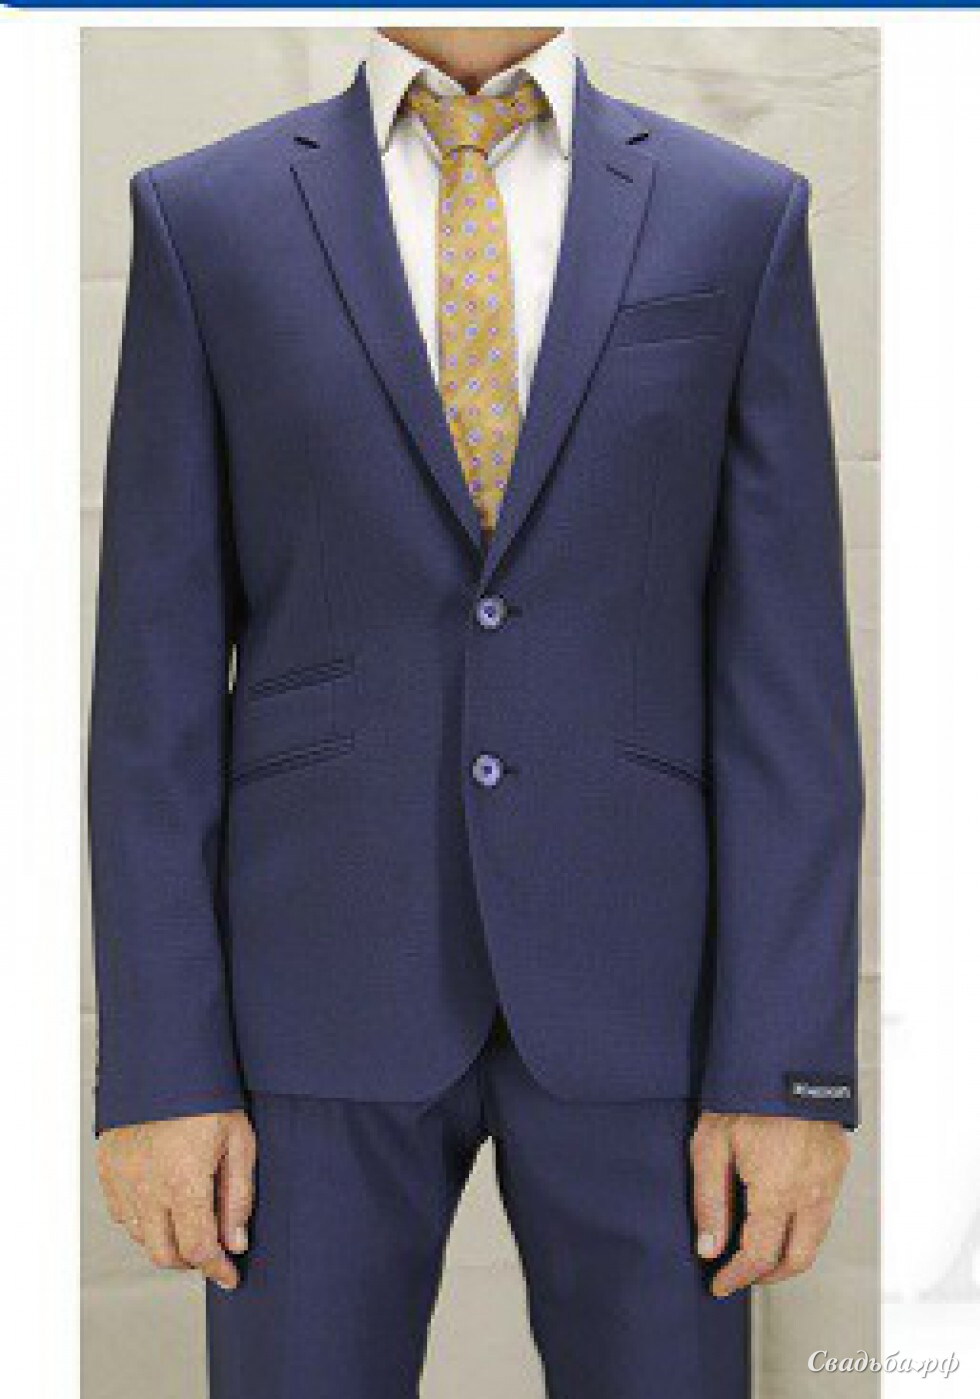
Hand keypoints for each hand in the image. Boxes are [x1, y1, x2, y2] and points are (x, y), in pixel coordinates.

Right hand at [96, 1110, 255, 1290]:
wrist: (166, 1060)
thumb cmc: (207, 1095)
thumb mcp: (240, 1141)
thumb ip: (239, 1197)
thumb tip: (236, 1242)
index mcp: (183, 1181)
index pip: (198, 1249)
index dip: (217, 1269)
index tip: (229, 1275)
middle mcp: (147, 1187)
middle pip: (165, 1254)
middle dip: (192, 1260)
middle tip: (211, 1249)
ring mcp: (122, 1179)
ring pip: (141, 1237)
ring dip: (167, 1239)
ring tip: (190, 1218)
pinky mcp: (108, 1168)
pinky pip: (122, 1213)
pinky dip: (143, 1219)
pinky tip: (163, 1201)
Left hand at [690, 1112, 849, 1296]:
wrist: (785, 1055)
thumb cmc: (742, 1095)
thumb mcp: (710, 1143)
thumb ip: (709, 1200)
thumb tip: (709, 1248)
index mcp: (777, 1192)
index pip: (759, 1255)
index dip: (737, 1277)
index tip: (719, 1284)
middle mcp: (811, 1192)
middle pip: (798, 1258)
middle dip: (768, 1275)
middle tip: (741, 1274)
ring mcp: (831, 1178)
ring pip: (816, 1237)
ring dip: (789, 1252)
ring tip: (759, 1247)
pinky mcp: (838, 1162)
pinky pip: (825, 1209)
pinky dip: (804, 1225)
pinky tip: (781, 1213)